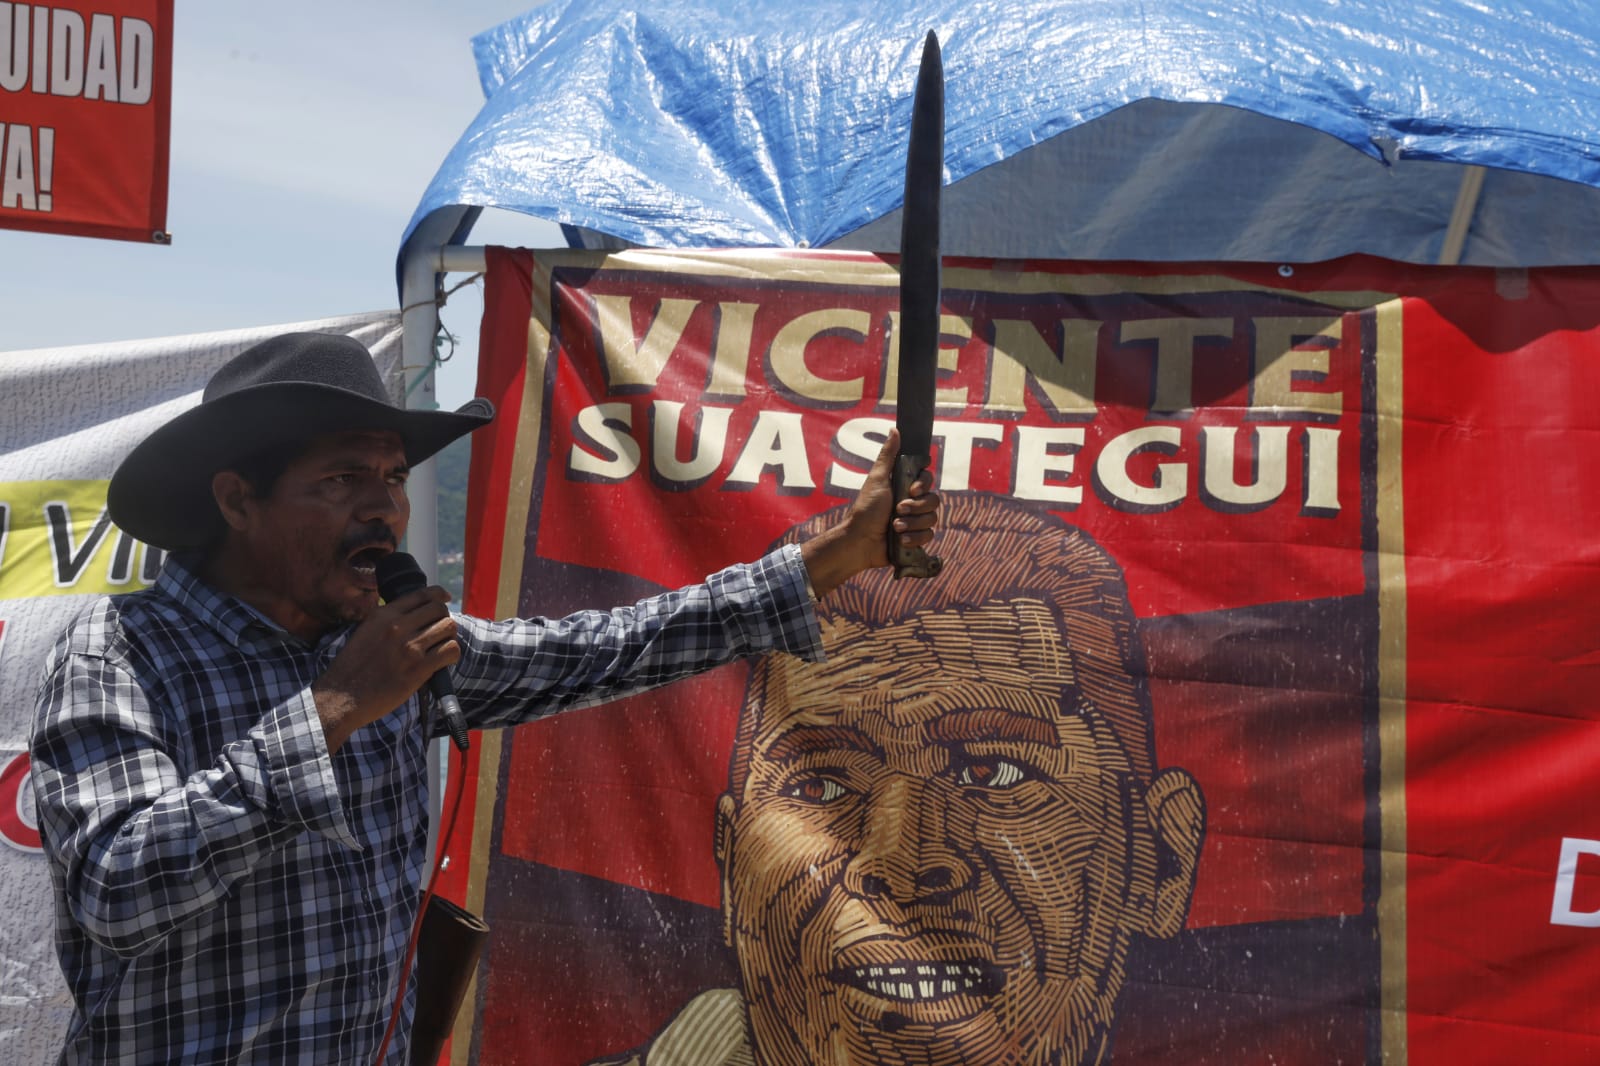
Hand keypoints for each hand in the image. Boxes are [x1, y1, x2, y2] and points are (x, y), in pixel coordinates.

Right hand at [311, 585, 458, 752]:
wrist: (341, 697)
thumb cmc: (351, 668)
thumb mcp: (365, 632)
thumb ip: (386, 621)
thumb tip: (412, 615)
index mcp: (383, 615)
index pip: (422, 594)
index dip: (439, 595)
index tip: (445, 599)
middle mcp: (398, 626)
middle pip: (439, 610)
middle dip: (443, 620)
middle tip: (439, 633)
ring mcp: (410, 647)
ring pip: (448, 628)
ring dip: (448, 637)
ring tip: (441, 647)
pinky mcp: (419, 668)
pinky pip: (451, 650)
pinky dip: (452, 655)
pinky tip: (444, 661)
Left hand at [800, 426, 939, 598]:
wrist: (860, 541)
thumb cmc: (866, 509)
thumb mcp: (877, 479)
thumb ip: (888, 455)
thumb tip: (895, 429)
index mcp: (905, 487)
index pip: (928, 479)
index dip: (924, 483)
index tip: (912, 488)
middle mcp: (912, 503)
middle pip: (934, 499)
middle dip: (916, 507)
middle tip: (899, 509)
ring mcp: (915, 521)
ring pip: (932, 518)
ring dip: (912, 523)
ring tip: (895, 527)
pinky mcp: (915, 538)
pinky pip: (929, 535)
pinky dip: (914, 537)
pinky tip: (900, 540)